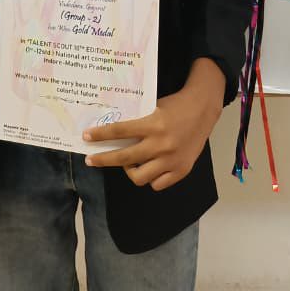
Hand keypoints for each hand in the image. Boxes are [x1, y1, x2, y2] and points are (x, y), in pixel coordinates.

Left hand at [82, 59, 225, 189]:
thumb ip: (138, 123)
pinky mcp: (181, 171)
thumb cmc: (175, 106)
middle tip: (91, 159)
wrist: (203, 111)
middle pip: (124, 158)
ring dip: (129, 171)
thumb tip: (113, 133)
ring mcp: (171, 161)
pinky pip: (157, 184)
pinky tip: (148, 168)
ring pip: (140, 177)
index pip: (119, 131)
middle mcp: (161, 145)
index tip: (86, 137)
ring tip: (128, 163)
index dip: (100, 135)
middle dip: (103, 159)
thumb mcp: (153, 108)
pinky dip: (150, 178)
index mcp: (153, 125)